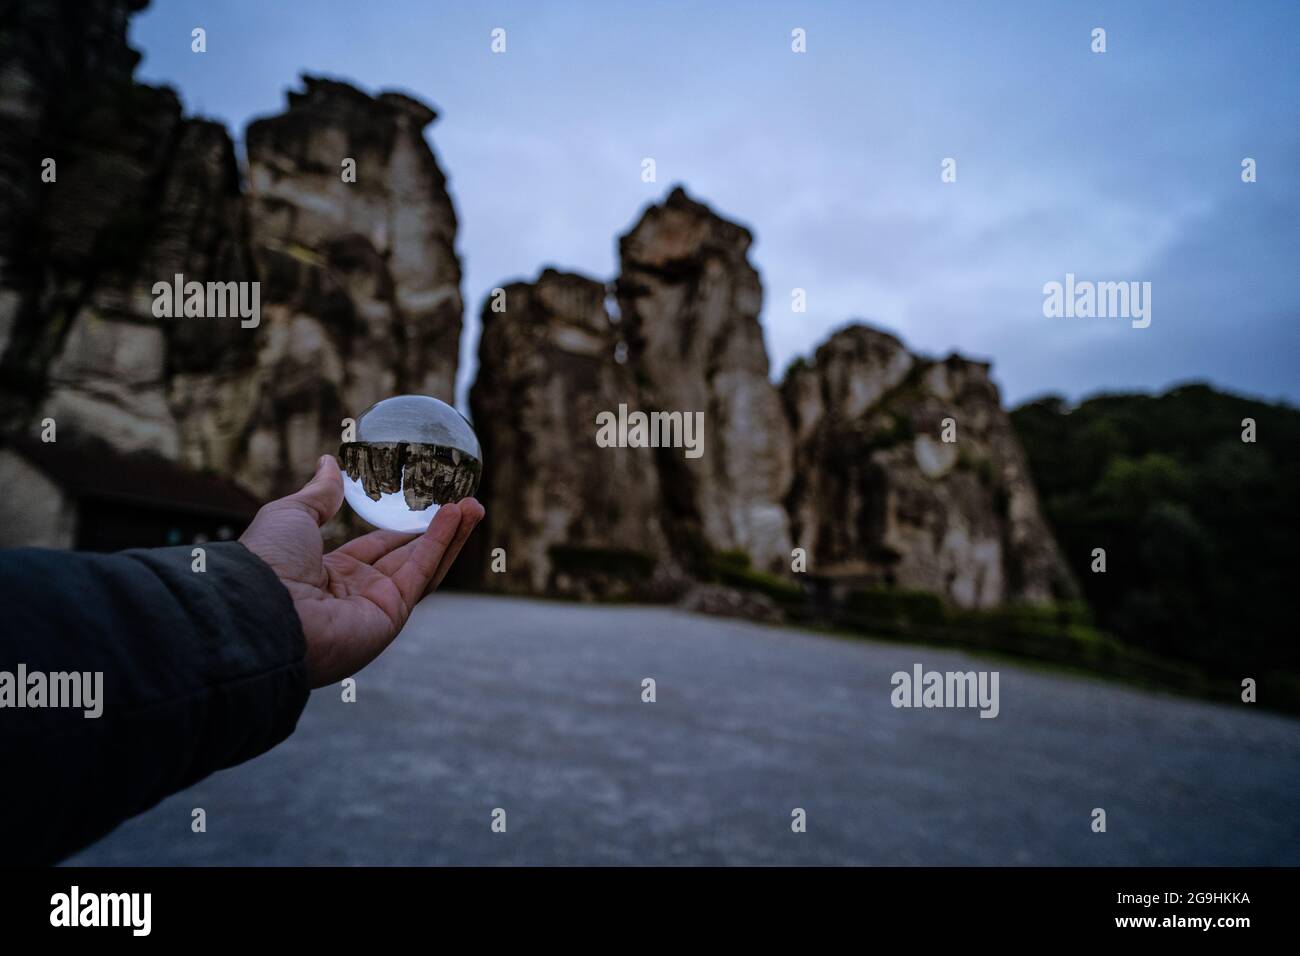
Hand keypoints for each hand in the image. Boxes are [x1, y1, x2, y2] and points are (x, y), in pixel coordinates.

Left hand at [240, 454, 483, 687]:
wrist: (263, 609)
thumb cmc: (268, 563)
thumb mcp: (291, 515)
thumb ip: (319, 494)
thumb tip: (328, 462)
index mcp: (328, 574)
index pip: (374, 548)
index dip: (401, 529)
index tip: (425, 509)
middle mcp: (356, 593)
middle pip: (407, 557)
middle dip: (437, 531)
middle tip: (463, 503)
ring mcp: (376, 606)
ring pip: (423, 565)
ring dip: (451, 535)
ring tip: (474, 505)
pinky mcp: (392, 615)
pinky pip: (422, 573)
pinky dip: (442, 543)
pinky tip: (458, 514)